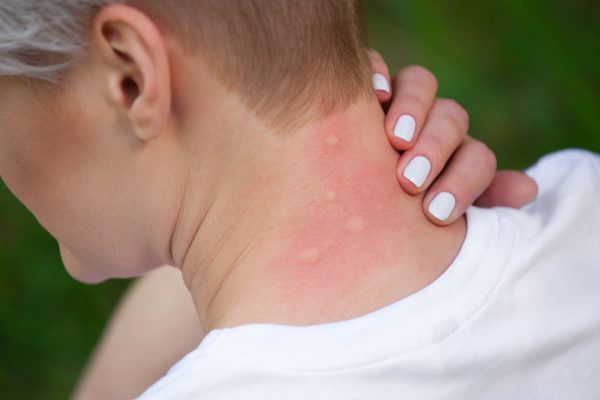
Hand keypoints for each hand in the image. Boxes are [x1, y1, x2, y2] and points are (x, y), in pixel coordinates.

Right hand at [369, 50, 537, 224]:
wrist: (346, 205)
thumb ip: (479, 205)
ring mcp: (398, 101)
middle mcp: (432, 123)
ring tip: (395, 139)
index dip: (465, 182)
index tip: (437, 213)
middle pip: (450, 118)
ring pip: (420, 83)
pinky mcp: (364, 89)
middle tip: (410, 181)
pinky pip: (374, 65)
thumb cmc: (396, 216)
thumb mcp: (436, 218)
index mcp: (455, 158)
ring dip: (413, 108)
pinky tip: (374, 95)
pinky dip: (377, 73)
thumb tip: (526, 189)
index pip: (476, 158)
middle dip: (436, 148)